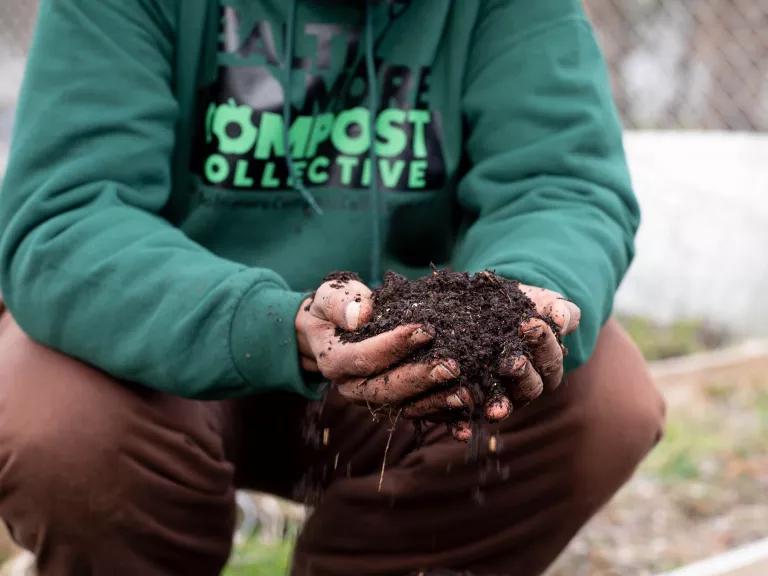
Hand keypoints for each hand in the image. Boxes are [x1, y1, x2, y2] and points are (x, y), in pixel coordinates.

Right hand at [295, 277, 461, 410]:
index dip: (394, 346)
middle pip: (387, 388)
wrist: (334, 331)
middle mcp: (352, 388)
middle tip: (452, 367)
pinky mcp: (394, 405)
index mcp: (335, 362)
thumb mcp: (329, 296)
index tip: (425, 330)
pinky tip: (467, 416)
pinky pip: (420, 413)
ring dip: (437, 402)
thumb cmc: (335, 309)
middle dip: (421, 378)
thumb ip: (340, 303)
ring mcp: (374, 400)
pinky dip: (444, 416)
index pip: (364, 358)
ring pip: (406, 406)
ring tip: (466, 395)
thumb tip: (360, 316)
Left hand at [403, 282, 580, 441]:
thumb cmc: (519, 305)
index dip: (544, 342)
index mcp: (545, 364)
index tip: (531, 323)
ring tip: (494, 408)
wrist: (482, 306)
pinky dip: (465, 425)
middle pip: (531, 386)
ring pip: (504, 405)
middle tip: (512, 361)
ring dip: (501, 406)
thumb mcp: (540, 302)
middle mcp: (524, 385)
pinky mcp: (470, 402)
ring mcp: (499, 396)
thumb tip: (561, 318)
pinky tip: (459, 426)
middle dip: (523, 374)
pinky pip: (470, 417)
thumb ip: (558, 310)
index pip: (551, 359)